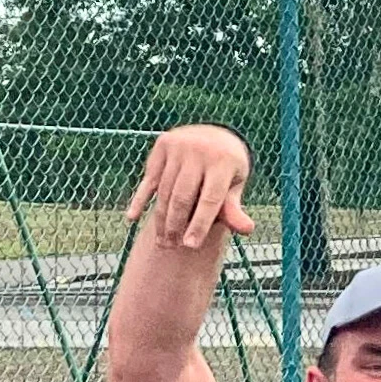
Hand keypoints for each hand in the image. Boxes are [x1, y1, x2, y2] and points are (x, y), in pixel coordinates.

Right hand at [127, 125, 253, 250]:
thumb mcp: (235, 185)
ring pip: (165, 190)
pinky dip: (140, 198)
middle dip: (176, 225)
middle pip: (183, 196)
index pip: (210, 199)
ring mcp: (178, 146)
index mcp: (223, 161)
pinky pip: (149, 178)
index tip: (191, 246)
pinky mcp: (162, 146)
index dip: (200, 224)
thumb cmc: (227, 169)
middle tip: (172, 247)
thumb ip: (234, 208)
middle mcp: (199, 150)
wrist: (214, 134)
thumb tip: (247, 229)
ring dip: (161, 218)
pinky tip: (132, 217)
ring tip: (162, 240)